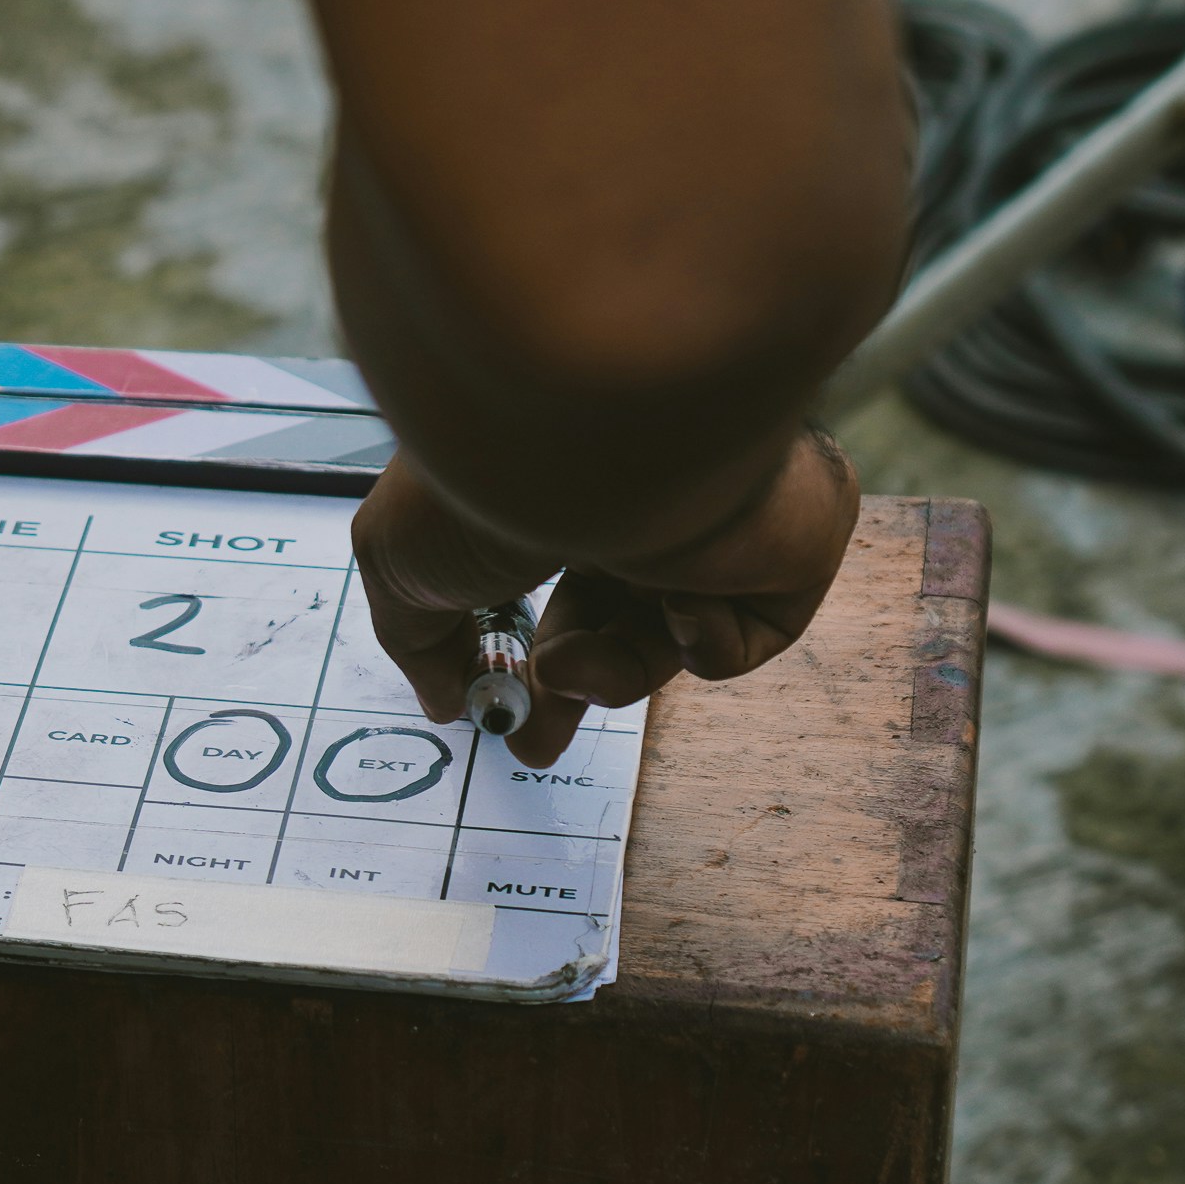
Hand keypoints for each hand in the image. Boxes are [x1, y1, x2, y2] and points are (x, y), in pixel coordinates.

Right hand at [351, 426, 859, 766]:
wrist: (601, 436)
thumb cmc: (487, 480)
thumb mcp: (400, 563)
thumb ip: (417, 643)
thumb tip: (447, 701)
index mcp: (554, 481)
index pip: (542, 578)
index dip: (514, 652)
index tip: (488, 710)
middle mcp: (634, 495)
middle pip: (608, 619)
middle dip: (566, 689)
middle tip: (532, 747)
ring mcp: (709, 521)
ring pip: (663, 641)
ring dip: (610, 670)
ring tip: (573, 665)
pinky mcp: (784, 551)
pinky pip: (739, 638)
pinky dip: (700, 641)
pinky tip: (679, 595)